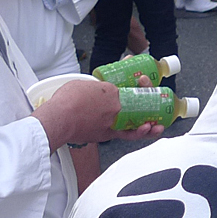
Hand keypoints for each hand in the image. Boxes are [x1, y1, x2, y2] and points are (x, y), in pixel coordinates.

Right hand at [32, 79, 163, 149]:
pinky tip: (150, 129)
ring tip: (158, 119)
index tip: (131, 83)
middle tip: (146, 95)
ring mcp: (114, 119)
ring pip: (136, 118)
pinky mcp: (109, 134)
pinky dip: (141, 132)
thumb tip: (97, 91)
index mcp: (110, 90)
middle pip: (133, 101)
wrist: (58, 119)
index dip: (130, 84)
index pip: (124, 87)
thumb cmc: (65, 102)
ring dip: (149, 118)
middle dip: (143, 95)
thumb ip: (94, 87)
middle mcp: (115, 104)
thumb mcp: (82, 85)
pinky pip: (129, 134)